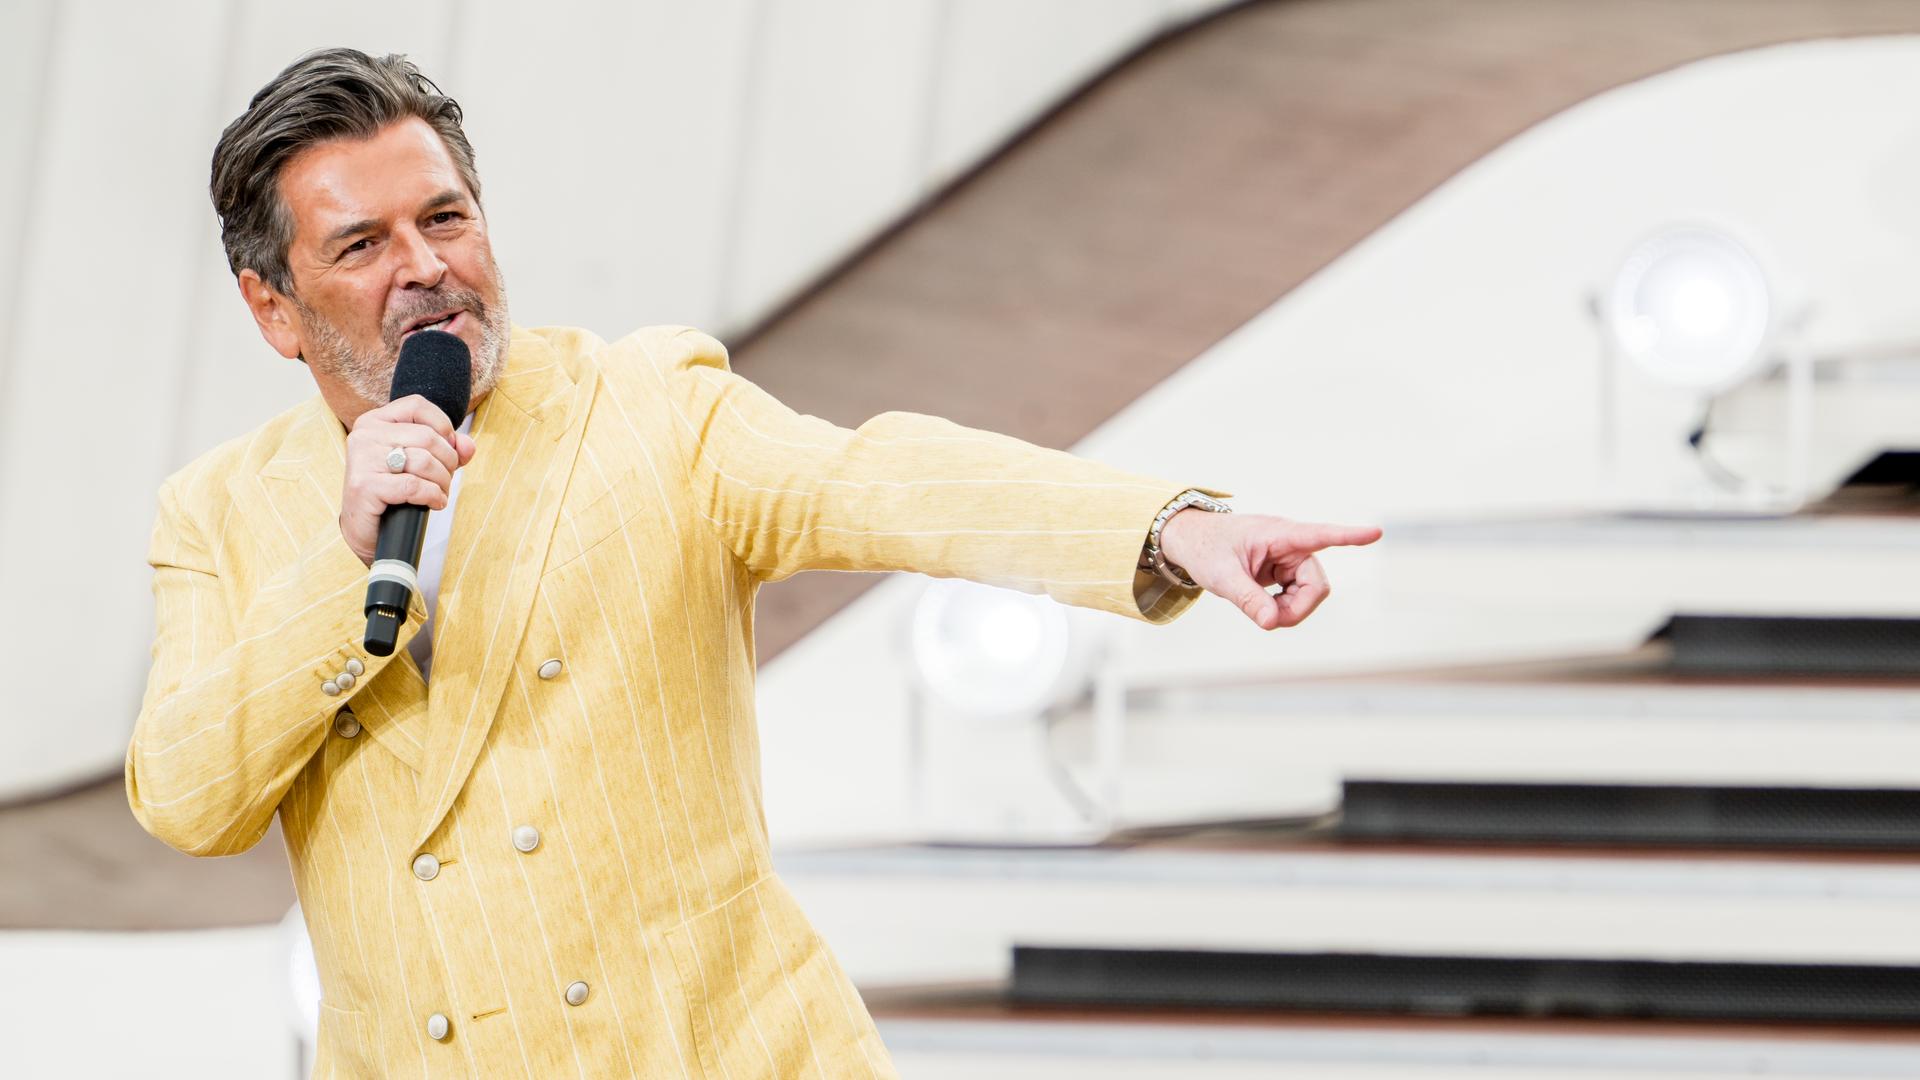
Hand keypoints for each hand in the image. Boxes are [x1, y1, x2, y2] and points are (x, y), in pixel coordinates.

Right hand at [340, 396, 476, 565]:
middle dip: (448, 462)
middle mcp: (364, 435)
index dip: (443, 427)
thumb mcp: (422, 465)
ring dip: (442, 481)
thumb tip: (467, 445)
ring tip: (439, 493)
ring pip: (424, 460)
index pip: (418, 405)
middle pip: (427, 436)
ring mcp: (362, 459)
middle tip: (445, 480)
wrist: (366, 531)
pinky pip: (414, 485)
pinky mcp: (364, 486)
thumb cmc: (394, 493)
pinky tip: (434, 503)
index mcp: (374, 421)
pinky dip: (433, 495)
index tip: (449, 450)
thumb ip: (448, 449)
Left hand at [1156, 509, 1380, 629]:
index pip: (1320, 535)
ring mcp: (1290, 559)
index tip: (1376, 532)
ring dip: (1289, 610)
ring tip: (1258, 609)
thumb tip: (1271, 624)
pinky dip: (1283, 608)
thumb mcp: (1222, 575)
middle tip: (1268, 620)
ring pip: (1309, 594)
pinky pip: (1298, 597)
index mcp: (1280, 534)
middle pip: (1317, 584)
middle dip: (1298, 608)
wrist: (1191, 542)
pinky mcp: (1285, 572)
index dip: (1349, 536)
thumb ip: (1247, 599)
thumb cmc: (1206, 549)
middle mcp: (1291, 545)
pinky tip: (1262, 606)